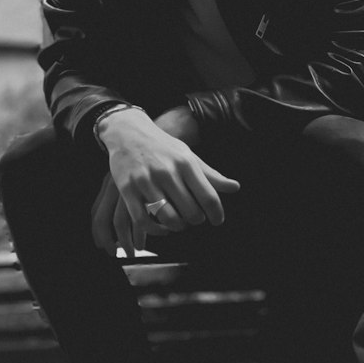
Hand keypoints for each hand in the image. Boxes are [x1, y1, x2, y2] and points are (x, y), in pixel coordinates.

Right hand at [95, 108, 238, 255]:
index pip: (208, 196)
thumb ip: (210, 175)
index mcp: (185, 163)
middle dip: (196, 220)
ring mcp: (146, 181)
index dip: (217, 214)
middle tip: (195, 218)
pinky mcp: (128, 189)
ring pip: (169, 218)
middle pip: (191, 211)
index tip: (217, 220)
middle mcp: (166, 171)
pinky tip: (163, 228)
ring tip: (180, 223)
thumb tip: (235, 187)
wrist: (127, 132)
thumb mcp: (188, 156)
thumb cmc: (163, 148)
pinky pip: (144, 221)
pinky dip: (156, 230)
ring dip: (178, 226)